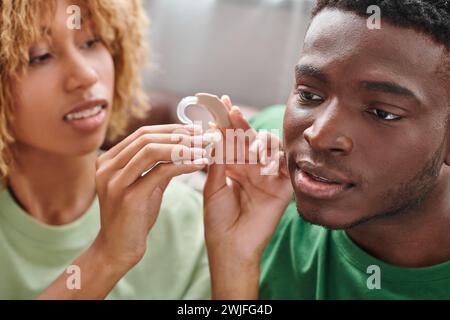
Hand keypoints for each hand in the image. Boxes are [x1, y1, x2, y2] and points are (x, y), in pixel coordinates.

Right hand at [95, 124, 208, 268]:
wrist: (118, 250)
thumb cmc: (133, 217)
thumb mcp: (145, 184)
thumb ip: (157, 165)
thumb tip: (183, 145)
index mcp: (108, 161)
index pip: (142, 133)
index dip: (171, 128)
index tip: (195, 129)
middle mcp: (106, 167)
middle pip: (146, 137)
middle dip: (179, 135)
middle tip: (204, 136)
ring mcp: (115, 182)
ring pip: (151, 150)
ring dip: (182, 147)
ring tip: (204, 148)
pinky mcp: (127, 198)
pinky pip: (159, 172)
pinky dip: (182, 165)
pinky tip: (199, 164)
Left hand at [203, 97, 292, 298]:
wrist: (230, 246)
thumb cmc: (218, 219)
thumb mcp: (212, 188)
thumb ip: (217, 162)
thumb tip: (214, 134)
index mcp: (233, 167)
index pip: (231, 139)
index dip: (226, 122)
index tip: (219, 103)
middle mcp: (251, 168)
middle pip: (248, 139)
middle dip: (239, 123)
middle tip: (230, 109)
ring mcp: (267, 176)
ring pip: (267, 148)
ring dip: (257, 139)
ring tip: (243, 138)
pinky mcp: (282, 188)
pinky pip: (284, 167)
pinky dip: (276, 158)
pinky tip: (264, 155)